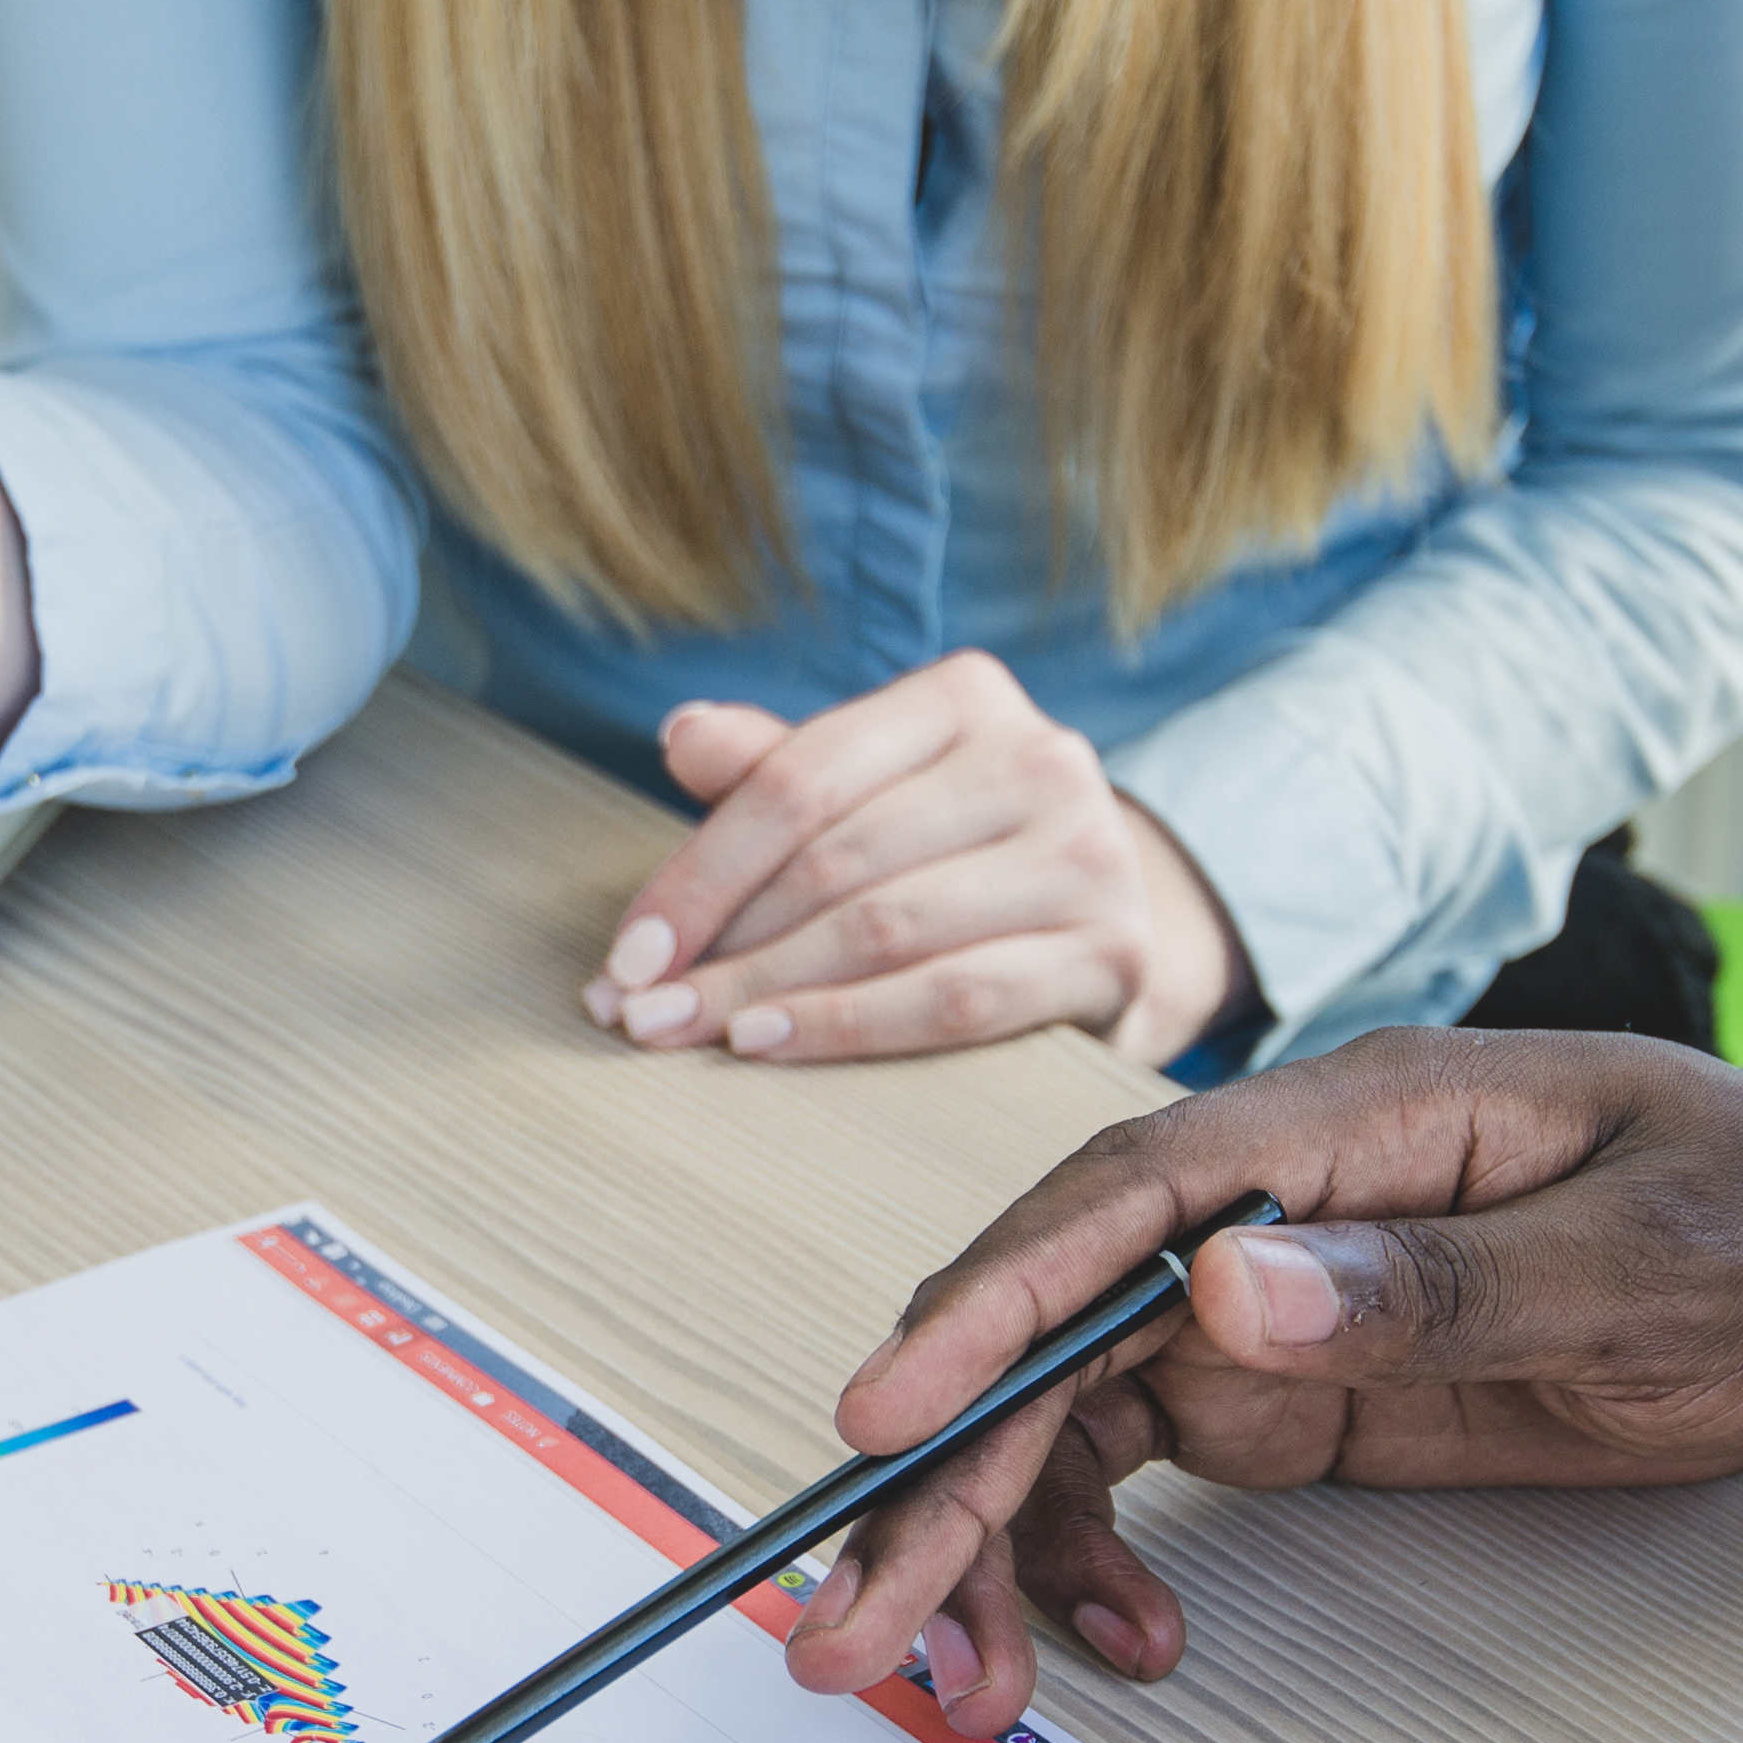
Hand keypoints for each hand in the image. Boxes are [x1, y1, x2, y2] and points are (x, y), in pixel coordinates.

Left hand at [582, 653, 1242, 1069]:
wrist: (1117, 920)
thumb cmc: (956, 851)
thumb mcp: (870, 791)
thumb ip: (778, 768)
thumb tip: (681, 735)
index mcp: (966, 696)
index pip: (800, 781)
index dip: (700, 871)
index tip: (626, 953)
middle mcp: (1040, 759)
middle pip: (838, 861)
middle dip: (721, 945)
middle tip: (635, 1013)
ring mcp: (1087, 856)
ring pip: (891, 931)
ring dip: (768, 991)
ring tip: (683, 1034)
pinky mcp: (1112, 952)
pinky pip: (957, 999)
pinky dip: (850, 1026)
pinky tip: (770, 1046)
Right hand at [788, 1005, 1742, 1728]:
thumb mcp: (1646, 1262)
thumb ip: (1439, 1283)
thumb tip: (1225, 1281)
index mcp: (1349, 1124)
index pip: (1125, 1201)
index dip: (993, 1307)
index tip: (889, 1421)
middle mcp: (1267, 1201)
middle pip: (1052, 1327)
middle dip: (940, 1481)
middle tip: (857, 1632)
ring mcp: (1255, 1294)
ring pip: (1060, 1412)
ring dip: (988, 1541)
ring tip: (956, 1680)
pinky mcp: (1270, 1382)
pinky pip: (1126, 1466)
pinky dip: (1088, 1559)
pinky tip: (1117, 1645)